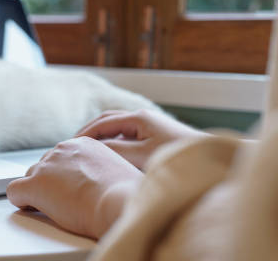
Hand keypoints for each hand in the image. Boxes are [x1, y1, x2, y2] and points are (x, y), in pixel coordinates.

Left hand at [7, 137, 140, 238]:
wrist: (119, 201)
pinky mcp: (34, 185)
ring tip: (51, 207)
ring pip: (30, 177)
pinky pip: (15, 191)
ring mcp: (46, 166)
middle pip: (45, 165)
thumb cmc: (124, 193)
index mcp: (83, 144)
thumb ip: (101, 169)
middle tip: (62, 200)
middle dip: (50, 182)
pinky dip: (20, 200)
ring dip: (37, 191)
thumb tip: (98, 182)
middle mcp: (62, 149)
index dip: (64, 175)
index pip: (62, 157)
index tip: (70, 187)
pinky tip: (30, 207)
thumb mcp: (116, 170)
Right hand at [77, 109, 205, 169]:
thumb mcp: (141, 155)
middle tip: (73, 145)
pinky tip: (110, 155)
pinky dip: (114, 141)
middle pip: (108, 120)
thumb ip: (115, 149)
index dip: (84, 134)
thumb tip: (92, 147)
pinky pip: (128, 135)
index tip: (69, 145)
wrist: (208, 160)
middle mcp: (143, 117)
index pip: (102, 122)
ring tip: (88, 150)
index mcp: (138, 117)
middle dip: (90, 132)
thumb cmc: (176, 157)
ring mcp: (150, 125)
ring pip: (118, 127)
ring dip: (102, 136)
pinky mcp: (156, 135)